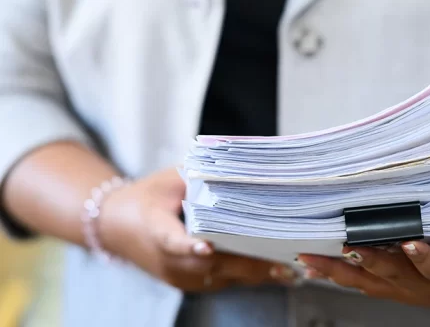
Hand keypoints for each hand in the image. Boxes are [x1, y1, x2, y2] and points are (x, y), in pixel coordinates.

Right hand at [98, 168, 297, 290]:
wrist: (116, 228)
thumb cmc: (148, 198)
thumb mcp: (169, 180)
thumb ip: (201, 177)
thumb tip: (243, 167)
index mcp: (157, 231)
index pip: (173, 241)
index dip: (190, 246)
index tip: (206, 248)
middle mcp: (170, 261)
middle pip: (212, 265)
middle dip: (248, 263)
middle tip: (283, 259)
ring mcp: (181, 277)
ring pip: (224, 278)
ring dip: (255, 273)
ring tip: (290, 266)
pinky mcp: (192, 284)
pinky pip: (225, 281)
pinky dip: (248, 273)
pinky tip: (277, 268)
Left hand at [298, 204, 429, 311]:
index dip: (424, 257)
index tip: (412, 243)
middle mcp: (426, 284)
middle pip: (393, 272)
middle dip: (370, 259)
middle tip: (349, 244)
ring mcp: (406, 288)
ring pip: (368, 281)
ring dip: (339, 270)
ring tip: (309, 257)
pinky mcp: (393, 287)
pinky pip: (361, 282)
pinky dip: (336, 273)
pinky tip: (310, 263)